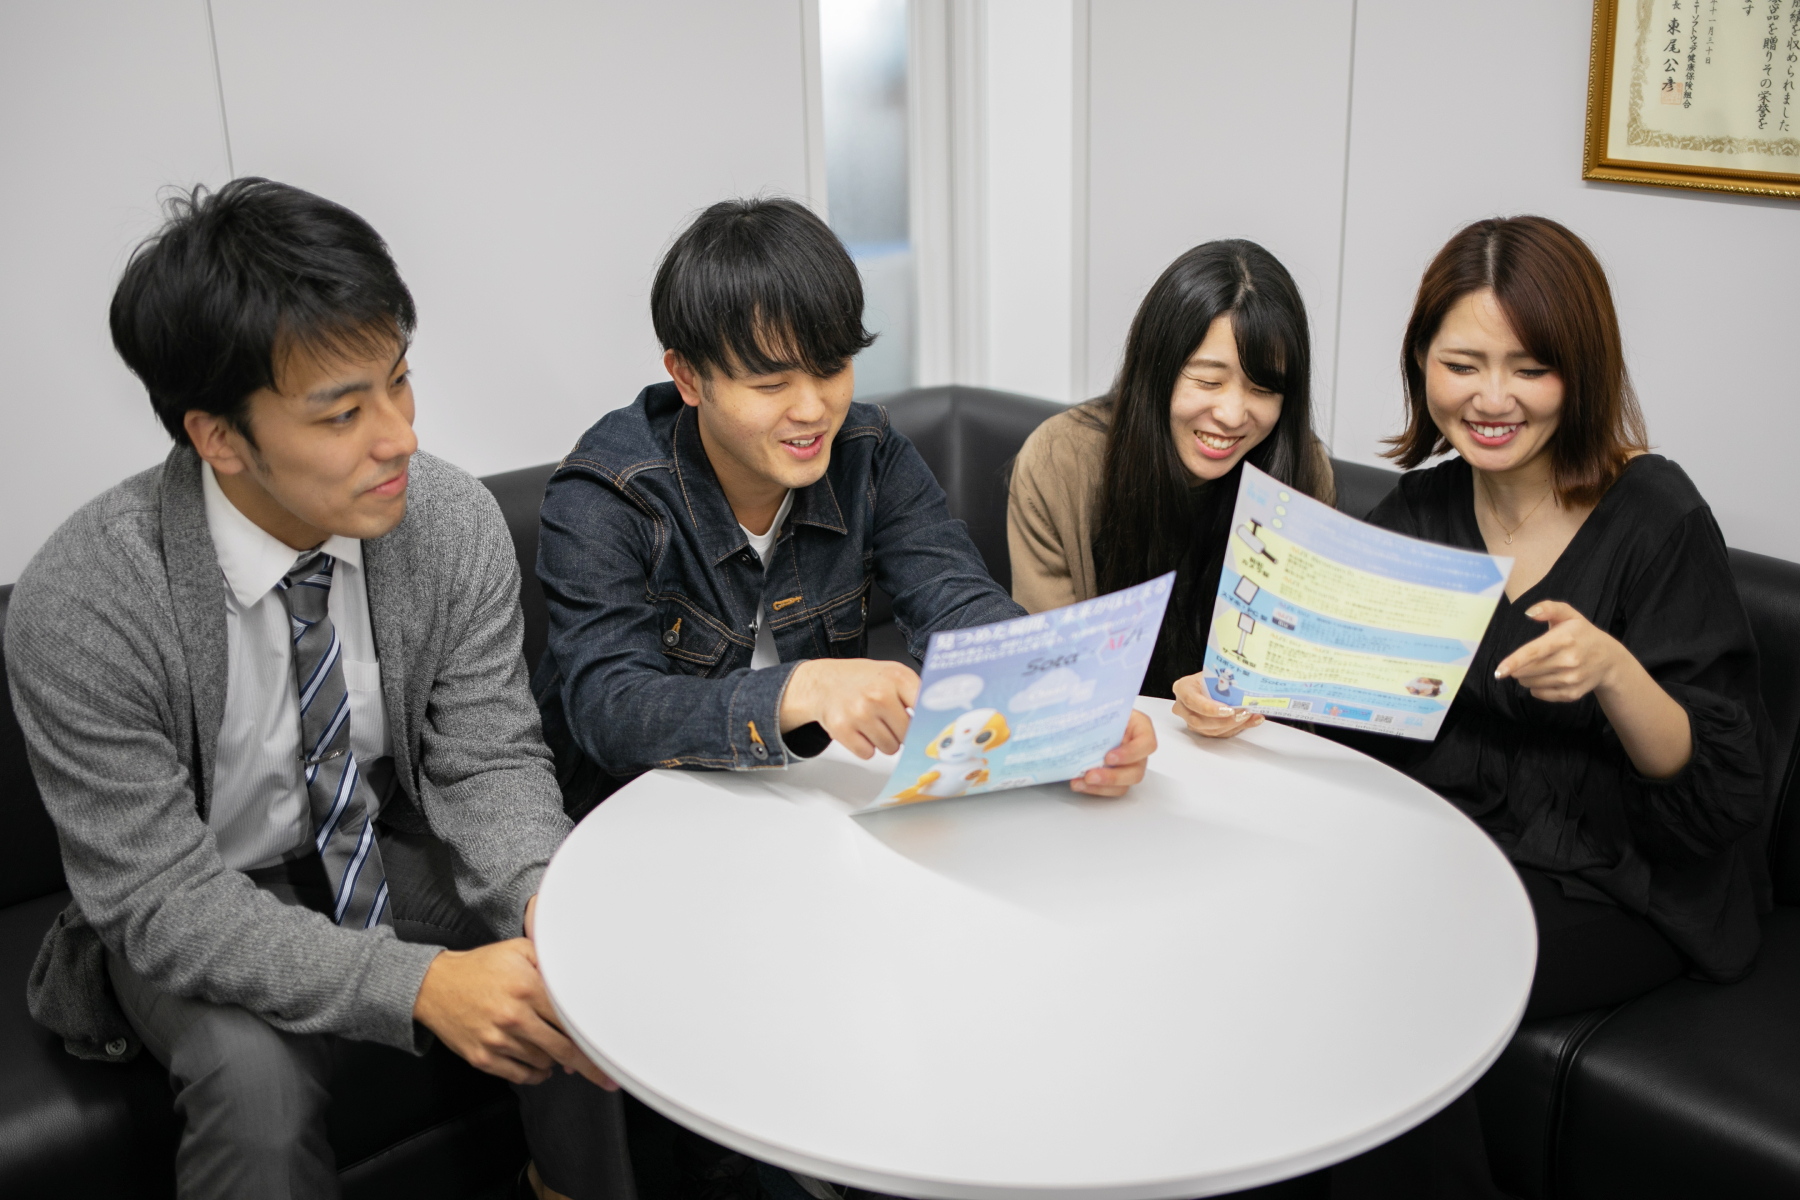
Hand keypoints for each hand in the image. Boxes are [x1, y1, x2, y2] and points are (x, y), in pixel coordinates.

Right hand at [413, 938, 617, 1090]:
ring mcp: (497, 1040)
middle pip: (562, 1049)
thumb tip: (580, 977)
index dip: (592, 1038)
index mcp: (527, 988)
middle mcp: (514, 1017)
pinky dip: (536, 1073)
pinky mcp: (483, 1058)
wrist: (433, 986)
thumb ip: (551, 961)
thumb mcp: (518, 951)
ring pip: (543, 1063)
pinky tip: (541, 1064)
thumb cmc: (480, 967)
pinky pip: (520, 1075)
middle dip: (587, 1065)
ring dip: (556, 1061)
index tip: (608, 1055)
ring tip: (559, 1052)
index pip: (570, 1020)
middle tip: (604, 1076)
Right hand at [779, 658, 919, 757]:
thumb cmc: (863, 680)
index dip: (927, 722)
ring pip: (890, 748)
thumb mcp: (892, 674)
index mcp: (897, 677)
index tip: (928, 729)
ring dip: (884, 741)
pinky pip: (868, 753)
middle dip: (901, 732)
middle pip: (908, 735)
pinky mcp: (842, 729)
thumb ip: (915, 693)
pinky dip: (865, 747)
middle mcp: (879, 694)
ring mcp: (859, 712)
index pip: (926, 709)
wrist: (823, 682)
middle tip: (890, 721)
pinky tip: (860, 730)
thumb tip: (936, 722)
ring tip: (873, 724)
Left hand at [1070, 708, 1156, 796]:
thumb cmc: (1103, 710)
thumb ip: (1098, 711)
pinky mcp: (1117, 777)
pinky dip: (1094, 789)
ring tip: (1080, 782)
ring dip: (1102, 786)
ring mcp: (1129, 765)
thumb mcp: (1103, 705)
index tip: (1109, 756)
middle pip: (1136, 770)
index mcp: (1140, 727)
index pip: (1147, 742)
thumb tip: (1079, 713)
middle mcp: (1138, 749)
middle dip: (1113, 776)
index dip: (1130, 753)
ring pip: (1124, 784)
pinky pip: (1110, 789)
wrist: (1093, 717)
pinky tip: (1078, 784)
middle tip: (1090, 775)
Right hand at [1170, 673, 1261, 738]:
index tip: (1228, 710)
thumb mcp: (1216, 673)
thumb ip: (1227, 681)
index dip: (1209, 708)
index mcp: (1183, 688)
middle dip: (1225, 721)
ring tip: (1250, 715)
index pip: (1192, 701)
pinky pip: (1219, 734)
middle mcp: (1183, 707)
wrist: (1209, 682)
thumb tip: (1247, 686)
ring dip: (1233, 725)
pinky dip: (1237, 728)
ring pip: (1210, 730)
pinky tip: (1251, 720)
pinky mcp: (1202, 730)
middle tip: (1244, 713)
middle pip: (1199, 721)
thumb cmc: (1211, 676)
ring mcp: (1190, 720)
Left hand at [1493, 601, 1624, 701]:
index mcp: (1564, 639)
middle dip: (1518, 667)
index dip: (1514, 662)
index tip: (1499, 671)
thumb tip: (1529, 612)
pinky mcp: (1572, 694)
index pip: (1534, 652)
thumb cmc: (1582, 634)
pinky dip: (1537, 687)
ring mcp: (1571, 679)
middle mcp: (1569, 661)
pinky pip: (1540, 694)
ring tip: (1541, 665)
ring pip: (1530, 683)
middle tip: (1528, 659)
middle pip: (1527, 671)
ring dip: (1526, 677)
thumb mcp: (1569, 615)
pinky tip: (1548, 676)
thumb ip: (1549, 608)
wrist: (1610, 660)